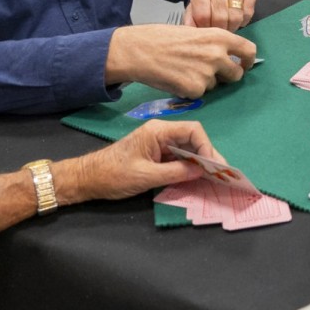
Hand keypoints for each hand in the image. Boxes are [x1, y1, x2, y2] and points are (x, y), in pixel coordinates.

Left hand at [74, 119, 220, 200]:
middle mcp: (161, 133)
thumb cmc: (113, 175)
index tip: (212, 166)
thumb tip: (201, 171)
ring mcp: (159, 144)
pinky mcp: (156, 155)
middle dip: (208, 156)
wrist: (88, 179)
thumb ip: (176, 173)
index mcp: (158, 131)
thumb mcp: (146, 176)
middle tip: (221, 174)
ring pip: (188, 149)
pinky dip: (189, 167)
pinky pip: (178, 158)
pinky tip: (198, 178)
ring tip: (214, 178)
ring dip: (200, 163)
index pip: (193, 130)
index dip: (207, 147)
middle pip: (193, 139)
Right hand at [105, 24, 254, 97]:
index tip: (243, 64)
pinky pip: (200, 93)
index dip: (248, 60)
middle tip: (213, 74)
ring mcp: (207, 74)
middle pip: (237, 74)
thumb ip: (212, 43)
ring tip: (184, 70)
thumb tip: (226, 54)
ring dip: (206, 82)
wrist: (139, 50)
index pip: (248, 50)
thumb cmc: (162, 37)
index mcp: (219, 37)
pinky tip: (177, 78)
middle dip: (228, 77)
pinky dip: (191, 89)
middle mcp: (217, 55)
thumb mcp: (194, 30)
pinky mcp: (195, 90)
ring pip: (216, 85)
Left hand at [184, 0, 256, 30]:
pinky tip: (238, 18)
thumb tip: (191, 31)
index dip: (205, 28)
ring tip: (227, 26)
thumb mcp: (194, 6)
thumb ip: (191, 18)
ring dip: (232, 27)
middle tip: (219, 30)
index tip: (207, 30)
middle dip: (220, 29)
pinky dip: (243, 21)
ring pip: (235, 17)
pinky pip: (248, 13)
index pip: (202, 14)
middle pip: (220, 17)